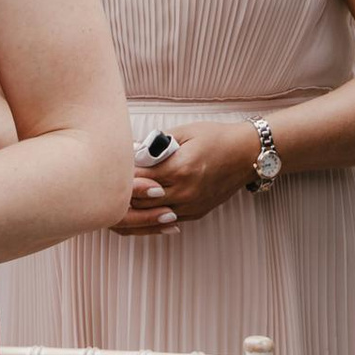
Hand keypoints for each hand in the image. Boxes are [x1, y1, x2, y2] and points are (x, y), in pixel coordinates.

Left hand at [111, 122, 263, 234]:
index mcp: (179, 169)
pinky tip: (140, 209)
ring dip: (133, 210)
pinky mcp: (196, 213)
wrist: (246, 154)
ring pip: (149, 218)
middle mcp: (184, 192)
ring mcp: (191, 206)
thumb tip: (129, 152)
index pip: (136, 180)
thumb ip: (155, 145)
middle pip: (139, 203)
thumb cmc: (215, 138)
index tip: (110, 168)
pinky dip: (150, 217)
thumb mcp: (183, 133)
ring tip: (119, 200)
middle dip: (121, 195)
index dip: (120, 176)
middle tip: (108, 185)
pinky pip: (165, 222)